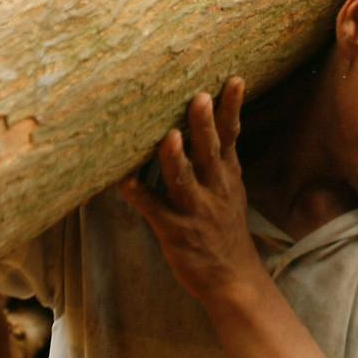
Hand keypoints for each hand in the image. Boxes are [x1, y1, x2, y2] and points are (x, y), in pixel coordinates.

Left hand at [119, 79, 260, 308]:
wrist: (233, 278)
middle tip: (200, 97)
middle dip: (205, 124)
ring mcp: (194, 210)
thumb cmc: (225, 227)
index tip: (235, 79)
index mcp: (227, 174)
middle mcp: (213, 188)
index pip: (231, 135)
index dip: (232, 108)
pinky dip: (137, 194)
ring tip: (169, 137)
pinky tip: (122, 181)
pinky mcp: (174, 231)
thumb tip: (210, 118)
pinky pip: (153, 209)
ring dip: (175, 158)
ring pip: (183, 180)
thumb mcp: (232, 188)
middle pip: (209, 151)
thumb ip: (219, 156)